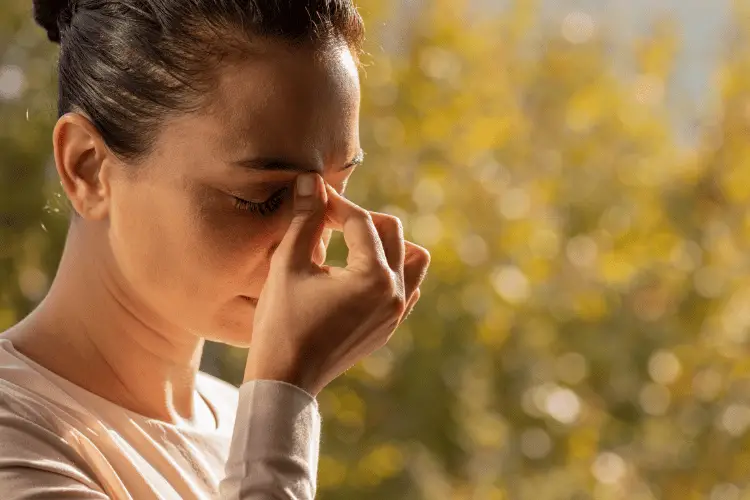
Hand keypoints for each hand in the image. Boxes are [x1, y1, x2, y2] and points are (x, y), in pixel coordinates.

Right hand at [242, 172, 429, 395]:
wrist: (286, 377)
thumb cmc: (282, 322)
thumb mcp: (288, 265)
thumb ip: (305, 219)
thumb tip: (312, 180)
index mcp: (374, 277)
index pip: (361, 222)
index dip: (335, 204)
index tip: (313, 197)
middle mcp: (395, 293)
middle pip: (393, 232)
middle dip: (360, 220)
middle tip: (327, 220)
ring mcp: (396, 312)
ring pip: (412, 259)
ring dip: (385, 243)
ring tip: (352, 244)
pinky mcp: (390, 326)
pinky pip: (407, 286)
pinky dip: (389, 270)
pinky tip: (358, 272)